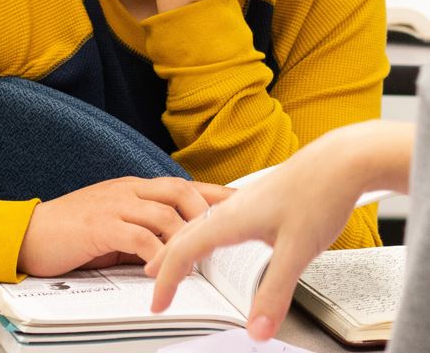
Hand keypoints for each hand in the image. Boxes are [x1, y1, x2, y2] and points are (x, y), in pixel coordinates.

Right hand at [17, 176, 230, 276]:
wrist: (31, 232)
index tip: (241, 204)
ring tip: (199, 259)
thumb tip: (179, 250)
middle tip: (227, 234)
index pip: (182, 184)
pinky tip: (162, 270)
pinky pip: (137, 236)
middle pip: (180, 190)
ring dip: (186, 238)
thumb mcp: (116, 225)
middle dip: (207, 211)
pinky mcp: (100, 225)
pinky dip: (155, 253)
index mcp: (134, 188)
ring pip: (164, 213)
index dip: (213, 194)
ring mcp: (114, 204)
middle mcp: (128, 190)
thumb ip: (145, 229)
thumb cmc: (74, 232)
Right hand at [145, 122, 412, 340]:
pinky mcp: (259, 199)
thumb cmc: (318, 194)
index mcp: (230, 219)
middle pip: (185, 234)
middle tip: (152, 279)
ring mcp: (244, 201)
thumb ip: (273, 294)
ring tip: (178, 258)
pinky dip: (205, 233)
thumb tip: (256, 331)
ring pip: (201, 224)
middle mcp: (231, 208)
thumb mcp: (297, 252)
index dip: (167, 280)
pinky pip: (217, 218)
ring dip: (183, 243)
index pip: (184, 251)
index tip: (158, 302)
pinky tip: (220, 236)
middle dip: (166, 259)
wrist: (340, 160)